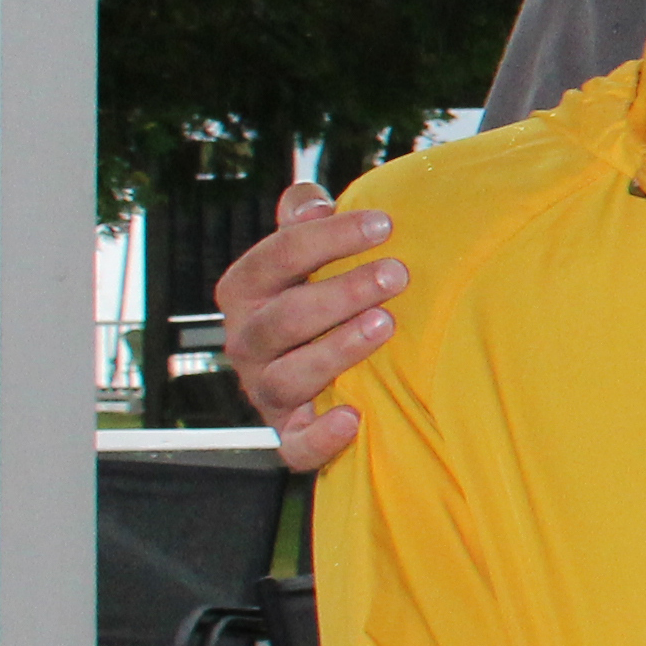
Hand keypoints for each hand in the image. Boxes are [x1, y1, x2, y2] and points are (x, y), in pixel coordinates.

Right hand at [219, 185, 406, 473]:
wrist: (323, 371)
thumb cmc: (320, 296)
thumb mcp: (308, 255)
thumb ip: (305, 222)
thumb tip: (310, 200)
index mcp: (247, 292)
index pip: (276, 258)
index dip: (327, 238)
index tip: (385, 223)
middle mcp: (248, 343)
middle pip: (283, 318)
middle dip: (341, 293)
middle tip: (398, 274)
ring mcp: (266, 391)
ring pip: (289, 376)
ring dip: (337, 350)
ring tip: (386, 326)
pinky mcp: (290, 434)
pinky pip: (295, 446)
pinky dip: (320, 437)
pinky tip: (354, 418)